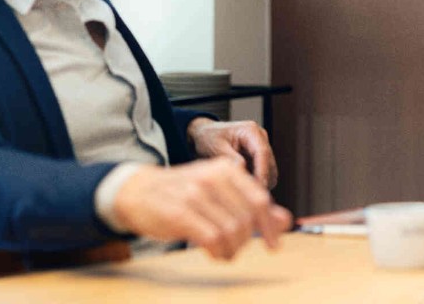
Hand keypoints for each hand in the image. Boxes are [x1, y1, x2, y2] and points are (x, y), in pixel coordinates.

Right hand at [112, 158, 292, 259]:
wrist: (138, 191)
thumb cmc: (181, 193)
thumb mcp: (218, 191)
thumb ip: (251, 204)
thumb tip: (285, 221)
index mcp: (226, 170)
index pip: (260, 199)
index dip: (270, 226)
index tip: (275, 245)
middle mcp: (213, 178)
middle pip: (247, 218)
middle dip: (246, 240)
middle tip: (236, 248)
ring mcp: (196, 195)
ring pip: (231, 231)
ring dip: (232, 249)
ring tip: (224, 252)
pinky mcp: (180, 213)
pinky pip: (212, 239)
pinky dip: (218, 252)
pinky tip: (214, 253)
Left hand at [188, 119, 277, 188]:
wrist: (205, 134)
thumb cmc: (208, 138)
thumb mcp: (215, 147)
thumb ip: (230, 158)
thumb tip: (242, 171)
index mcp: (251, 131)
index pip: (262, 152)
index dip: (262, 171)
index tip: (257, 188)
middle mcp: (260, 137)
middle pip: (269, 163)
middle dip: (262, 180)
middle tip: (248, 198)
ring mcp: (261, 147)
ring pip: (270, 170)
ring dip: (261, 182)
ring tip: (244, 195)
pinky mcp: (258, 157)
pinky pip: (263, 172)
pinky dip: (257, 181)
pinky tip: (244, 190)